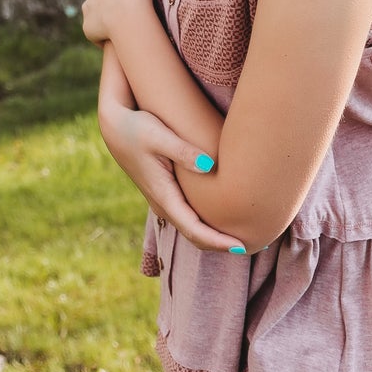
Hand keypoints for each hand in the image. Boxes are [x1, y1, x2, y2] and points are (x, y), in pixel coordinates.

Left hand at [82, 0, 153, 46]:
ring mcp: (90, 9)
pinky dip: (103, 35)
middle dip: (112, 4)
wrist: (128, 12)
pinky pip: (95, 31)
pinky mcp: (88, 26)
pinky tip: (116, 38)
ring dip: (106, 19)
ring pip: (97, 14)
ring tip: (122, 28)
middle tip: (129, 14)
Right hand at [98, 63, 243, 256]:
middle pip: (196, 235)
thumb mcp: (159, 135)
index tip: (241, 246)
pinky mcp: (167, 191)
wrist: (114, 125)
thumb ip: (183, 151)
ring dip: (216, 234)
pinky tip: (225, 216)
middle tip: (257, 245)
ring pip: (192, 227)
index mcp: (163, 195)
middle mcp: (164, 203)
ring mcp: (164, 199)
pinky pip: (189, 216)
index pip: (194, 230)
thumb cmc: (137, 127)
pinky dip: (208, 222)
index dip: (218, 241)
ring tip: (246, 234)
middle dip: (222, 243)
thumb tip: (210, 165)